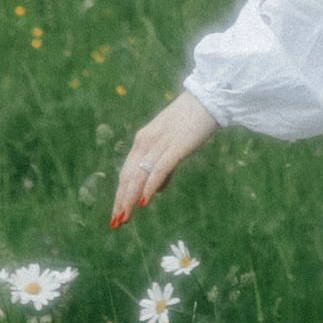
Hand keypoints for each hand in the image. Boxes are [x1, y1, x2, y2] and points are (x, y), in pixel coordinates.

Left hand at [111, 90, 218, 228]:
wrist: (207, 100)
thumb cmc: (190, 122)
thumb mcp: (171, 144)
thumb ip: (164, 166)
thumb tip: (159, 190)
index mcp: (142, 140)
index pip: (126, 172)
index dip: (120, 194)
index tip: (116, 212)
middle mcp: (145, 142)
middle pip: (128, 177)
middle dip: (121, 201)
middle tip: (115, 222)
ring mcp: (159, 144)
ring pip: (139, 176)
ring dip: (129, 199)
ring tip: (124, 218)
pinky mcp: (175, 147)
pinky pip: (158, 170)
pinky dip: (149, 187)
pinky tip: (143, 202)